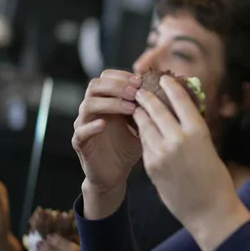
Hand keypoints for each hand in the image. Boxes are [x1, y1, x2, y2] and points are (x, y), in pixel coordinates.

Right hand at [72, 70, 141, 217]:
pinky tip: (104, 124)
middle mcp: (92, 109)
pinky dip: (92, 125)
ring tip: (129, 107)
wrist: (114, 174)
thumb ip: (148, 110)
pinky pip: (81, 130)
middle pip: (95, 85)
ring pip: (88, 104)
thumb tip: (169, 94)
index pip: (107, 77)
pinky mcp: (79, 142)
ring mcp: (84, 124)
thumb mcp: (142, 125)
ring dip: (110, 102)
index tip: (140, 81)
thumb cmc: (128, 148)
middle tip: (136, 91)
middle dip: (117, 85)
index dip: (122, 76)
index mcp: (106, 101)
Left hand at [133, 75, 249, 250]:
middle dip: (147, 97)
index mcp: (198, 131)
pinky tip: (141, 129)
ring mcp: (161, 153)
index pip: (180, 100)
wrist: (208, 211)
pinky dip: (143, 133)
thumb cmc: (215, 179)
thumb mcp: (209, 147)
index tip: (164, 79)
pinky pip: (145, 144)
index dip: (170, 87)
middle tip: (141, 89)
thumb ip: (193, 130)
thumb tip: (181, 113)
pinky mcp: (151, 166)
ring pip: (145, 125)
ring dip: (140, 114)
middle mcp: (178, 139)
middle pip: (157, 109)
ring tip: (137, 107)